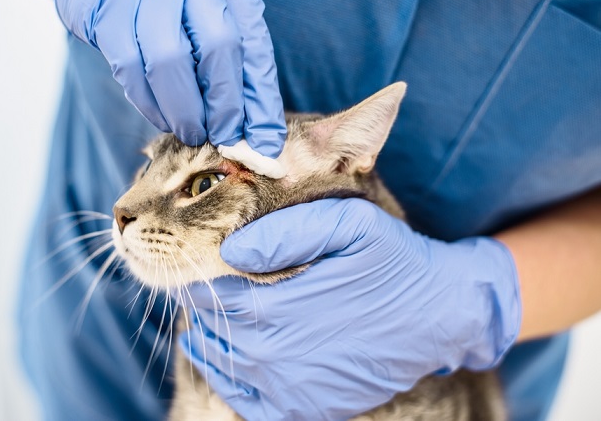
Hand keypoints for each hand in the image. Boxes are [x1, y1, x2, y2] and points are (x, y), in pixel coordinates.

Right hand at [22, 0, 285, 155]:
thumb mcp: (211, 4)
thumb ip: (235, 55)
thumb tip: (257, 127)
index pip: (254, 43)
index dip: (261, 101)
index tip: (265, 144)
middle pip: (218, 48)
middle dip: (223, 107)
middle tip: (222, 137)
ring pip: (169, 63)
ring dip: (184, 112)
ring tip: (191, 132)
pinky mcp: (105, 9)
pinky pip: (130, 68)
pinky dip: (148, 102)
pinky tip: (159, 113)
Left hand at [181, 198, 520, 419]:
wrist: (440, 314)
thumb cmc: (392, 261)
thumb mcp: (349, 224)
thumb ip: (287, 232)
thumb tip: (231, 251)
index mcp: (282, 307)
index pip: (214, 297)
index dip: (194, 282)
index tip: (187, 268)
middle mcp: (280, 355)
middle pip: (215, 332)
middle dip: (200, 310)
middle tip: (193, 290)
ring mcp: (294, 388)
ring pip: (225, 367)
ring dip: (207, 343)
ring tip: (203, 321)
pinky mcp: (309, 409)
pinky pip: (249, 406)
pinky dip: (227, 384)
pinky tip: (223, 363)